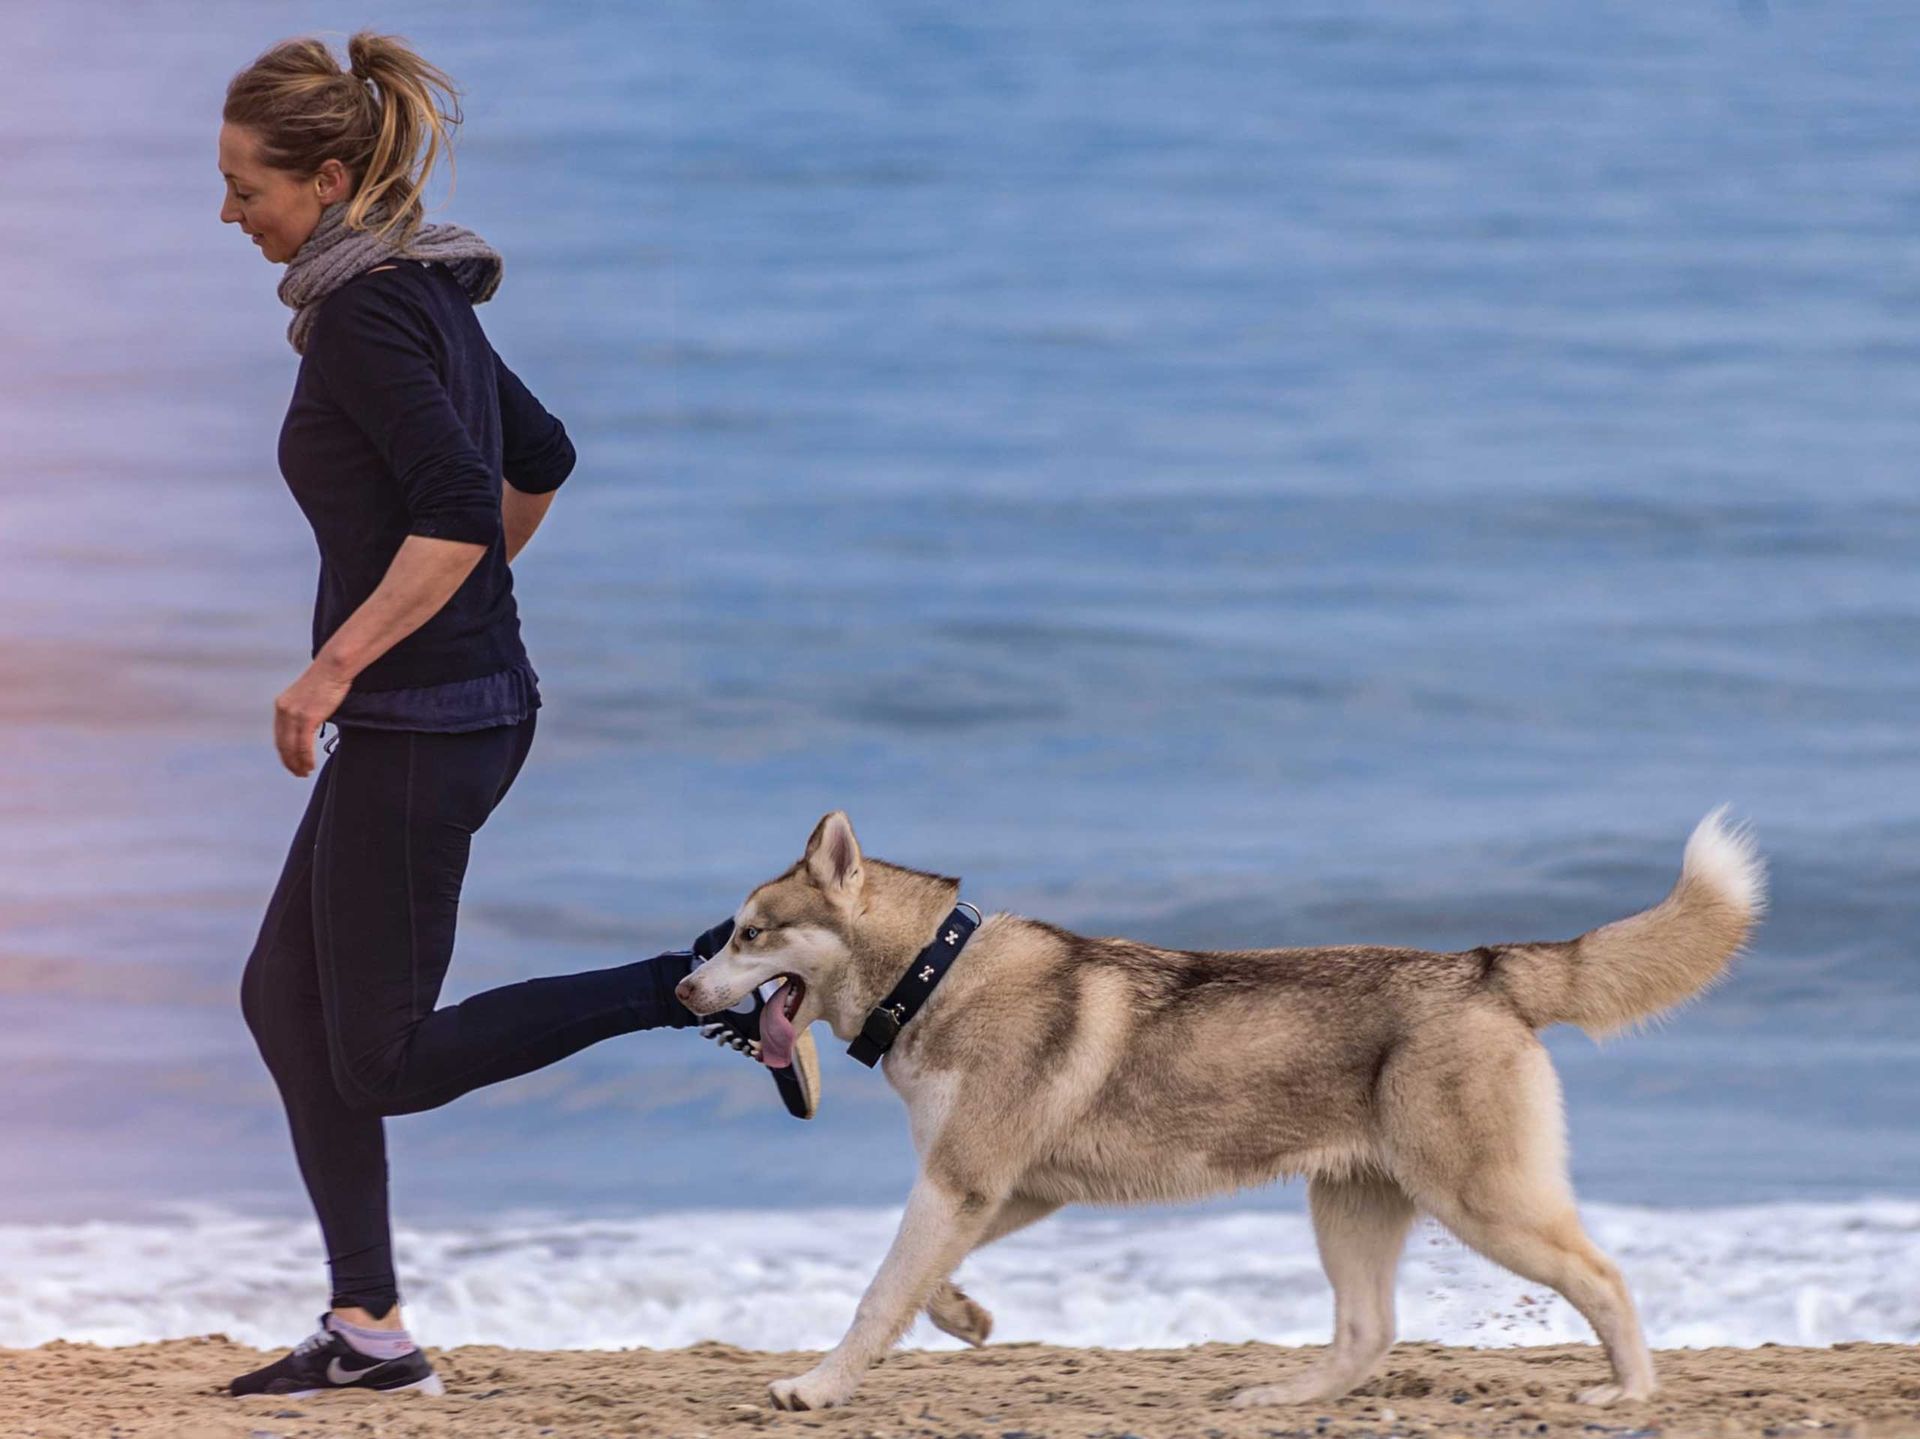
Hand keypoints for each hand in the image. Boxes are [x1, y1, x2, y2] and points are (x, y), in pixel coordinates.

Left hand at [273, 660, 352, 776]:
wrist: (332, 668)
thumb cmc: (326, 680)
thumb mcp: (308, 696)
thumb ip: (304, 710)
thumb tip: (309, 723)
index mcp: (282, 706)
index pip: (279, 736)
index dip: (284, 753)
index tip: (291, 763)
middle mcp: (283, 711)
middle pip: (282, 745)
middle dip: (289, 762)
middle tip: (298, 773)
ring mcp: (294, 715)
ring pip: (292, 748)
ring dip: (298, 763)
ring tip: (305, 773)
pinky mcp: (307, 718)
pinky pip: (304, 745)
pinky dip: (306, 758)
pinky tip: (311, 765)